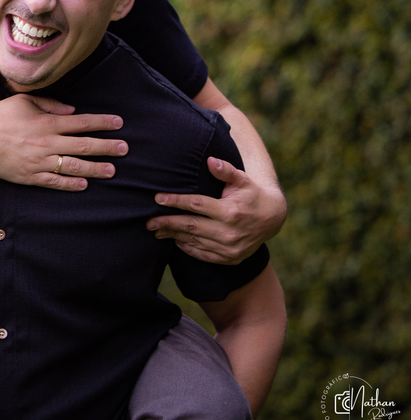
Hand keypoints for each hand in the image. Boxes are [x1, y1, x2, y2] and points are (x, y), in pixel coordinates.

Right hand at [0, 93, 126, 190]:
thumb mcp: (24, 101)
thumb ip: (50, 104)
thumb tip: (72, 111)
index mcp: (47, 123)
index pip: (82, 123)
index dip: (103, 123)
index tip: (119, 124)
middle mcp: (48, 143)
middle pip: (84, 146)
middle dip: (107, 147)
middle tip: (124, 149)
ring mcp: (40, 161)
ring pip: (74, 166)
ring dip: (95, 168)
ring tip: (111, 170)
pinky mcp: (30, 176)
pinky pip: (55, 181)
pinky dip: (71, 183)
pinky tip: (84, 184)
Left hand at [147, 157, 286, 264]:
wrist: (272, 218)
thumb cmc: (251, 194)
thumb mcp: (242, 180)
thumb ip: (226, 170)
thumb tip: (210, 160)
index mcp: (230, 212)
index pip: (196, 205)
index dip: (176, 201)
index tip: (158, 198)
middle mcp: (229, 232)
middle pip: (191, 226)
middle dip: (167, 223)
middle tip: (148, 221)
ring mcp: (229, 248)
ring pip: (194, 241)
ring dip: (173, 236)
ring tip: (156, 230)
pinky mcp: (230, 258)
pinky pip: (203, 254)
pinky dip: (187, 248)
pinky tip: (175, 240)